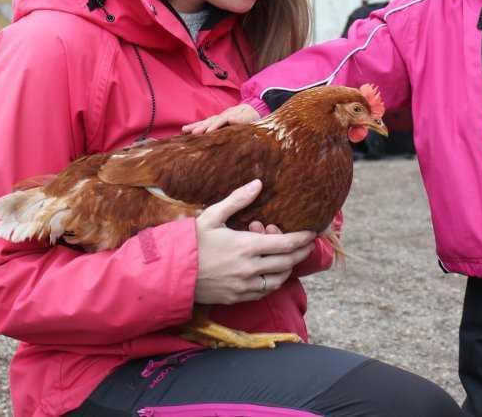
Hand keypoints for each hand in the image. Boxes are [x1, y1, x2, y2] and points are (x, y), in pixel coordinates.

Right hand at [183, 104, 260, 134]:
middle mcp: (223, 115)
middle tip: (193, 133)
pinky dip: (196, 126)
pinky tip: (186, 130)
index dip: (215, 126)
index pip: (222, 120)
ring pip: (206, 121)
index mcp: (231, 115)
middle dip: (202, 127)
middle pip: (211, 120)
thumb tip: (230, 119)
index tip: (208, 132)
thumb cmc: (252, 116)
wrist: (253, 109)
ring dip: (196, 126)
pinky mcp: (217, 121)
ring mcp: (219, 118)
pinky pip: (206, 124)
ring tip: (184, 130)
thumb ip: (242, 119)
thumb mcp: (251, 117)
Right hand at [194, 179, 314, 304]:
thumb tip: (258, 184)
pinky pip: (264, 292)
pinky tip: (270, 272)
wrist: (170, 273)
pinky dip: (272, 281)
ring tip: (288, 257)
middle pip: (287, 262)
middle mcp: (249, 268)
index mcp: (246, 246)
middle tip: (307, 245)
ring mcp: (244, 286)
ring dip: (287, 268)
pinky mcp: (236, 297)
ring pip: (278, 280)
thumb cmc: (190, 241)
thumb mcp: (212, 215)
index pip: (285, 244)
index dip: (302, 239)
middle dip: (301, 252)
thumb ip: (237, 200)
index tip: (312, 233)